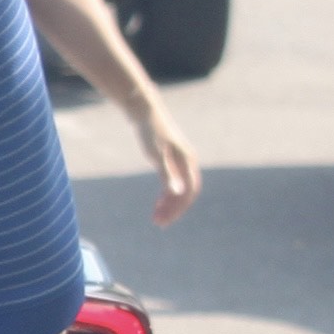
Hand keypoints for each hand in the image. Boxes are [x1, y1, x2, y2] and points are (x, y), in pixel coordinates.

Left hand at [127, 99, 203, 224]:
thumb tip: (178, 193)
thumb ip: (167, 174)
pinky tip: (158, 201)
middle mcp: (188, 162)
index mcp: (188, 162)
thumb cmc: (149, 132)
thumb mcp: (156, 155)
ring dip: (170, 204)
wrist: (144, 111)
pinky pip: (174, 182)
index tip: (163, 221)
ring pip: (180, 188)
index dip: (178, 209)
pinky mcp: (172, 159)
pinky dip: (167, 194)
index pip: (189, 193)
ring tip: (156, 215)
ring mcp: (181, 160)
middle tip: (158, 222)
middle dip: (174, 209)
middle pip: (186, 193)